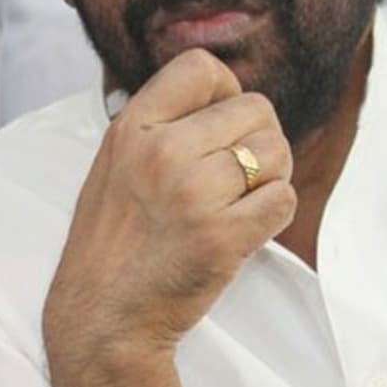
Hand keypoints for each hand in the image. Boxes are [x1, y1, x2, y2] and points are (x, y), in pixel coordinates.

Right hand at [43, 49, 295, 386]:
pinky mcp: (224, 236)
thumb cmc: (114, 242)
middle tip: (237, 174)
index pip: (201, 68)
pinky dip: (275, 212)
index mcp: (133, 128)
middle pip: (257, 109)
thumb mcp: (116, 162)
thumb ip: (163, 124)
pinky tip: (246, 226)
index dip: (226, 90)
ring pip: (277, 152)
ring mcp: (195, 194)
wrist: (103, 319)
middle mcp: (164, 153)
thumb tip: (224, 93)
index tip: (221, 122)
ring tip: (240, 199)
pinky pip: (284, 197)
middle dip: (259, 139)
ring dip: (271, 175)